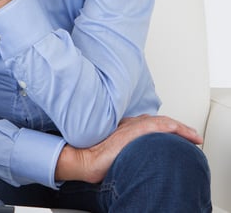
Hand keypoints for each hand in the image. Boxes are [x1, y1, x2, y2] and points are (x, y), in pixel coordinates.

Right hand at [55, 114, 201, 183]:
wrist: (86, 158)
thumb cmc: (97, 158)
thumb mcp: (117, 151)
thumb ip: (129, 148)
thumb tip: (139, 157)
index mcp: (127, 127)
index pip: (153, 124)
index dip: (169, 128)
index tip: (181, 134)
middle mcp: (130, 124)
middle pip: (160, 121)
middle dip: (179, 127)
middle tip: (193, 135)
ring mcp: (131, 126)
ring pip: (162, 122)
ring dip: (180, 128)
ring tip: (193, 135)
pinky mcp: (132, 131)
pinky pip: (155, 126)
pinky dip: (169, 127)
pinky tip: (179, 130)